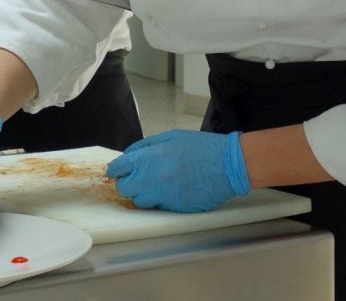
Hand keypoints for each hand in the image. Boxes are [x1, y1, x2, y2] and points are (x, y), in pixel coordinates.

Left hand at [106, 129, 249, 212]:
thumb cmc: (203, 148)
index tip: (117, 171)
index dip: (117, 170)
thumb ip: (146, 146)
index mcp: (150, 157)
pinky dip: (160, 200)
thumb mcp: (171, 136)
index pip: (119, 168)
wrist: (229, 165)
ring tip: (156, 185)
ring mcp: (164, 195)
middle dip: (128, 183)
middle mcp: (153, 178)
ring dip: (143, 194)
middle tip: (137, 179)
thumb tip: (129, 155)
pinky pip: (158, 207)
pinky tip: (171, 190)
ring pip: (139, 201)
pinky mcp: (175, 208)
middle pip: (124, 188)